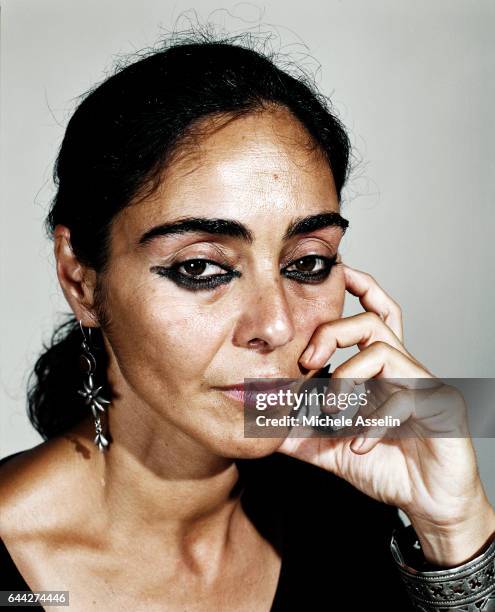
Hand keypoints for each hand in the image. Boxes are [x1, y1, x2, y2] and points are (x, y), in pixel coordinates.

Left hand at [277, 263, 494, 566]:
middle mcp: (401, 367)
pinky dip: (372, 421)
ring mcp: (422, 383)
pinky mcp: (440, 405)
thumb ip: (296, 431)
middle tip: (307, 361)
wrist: (429, 502)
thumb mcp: (328, 445)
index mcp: (379, 369)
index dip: (360, 287)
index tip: (337, 271)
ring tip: (332, 412)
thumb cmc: (384, 464)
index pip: (373, 314)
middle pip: (372, 320)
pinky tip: (359, 445)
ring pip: (382, 351)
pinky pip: (403, 396)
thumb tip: (258, 422)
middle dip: (333, 332)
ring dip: (347, 380)